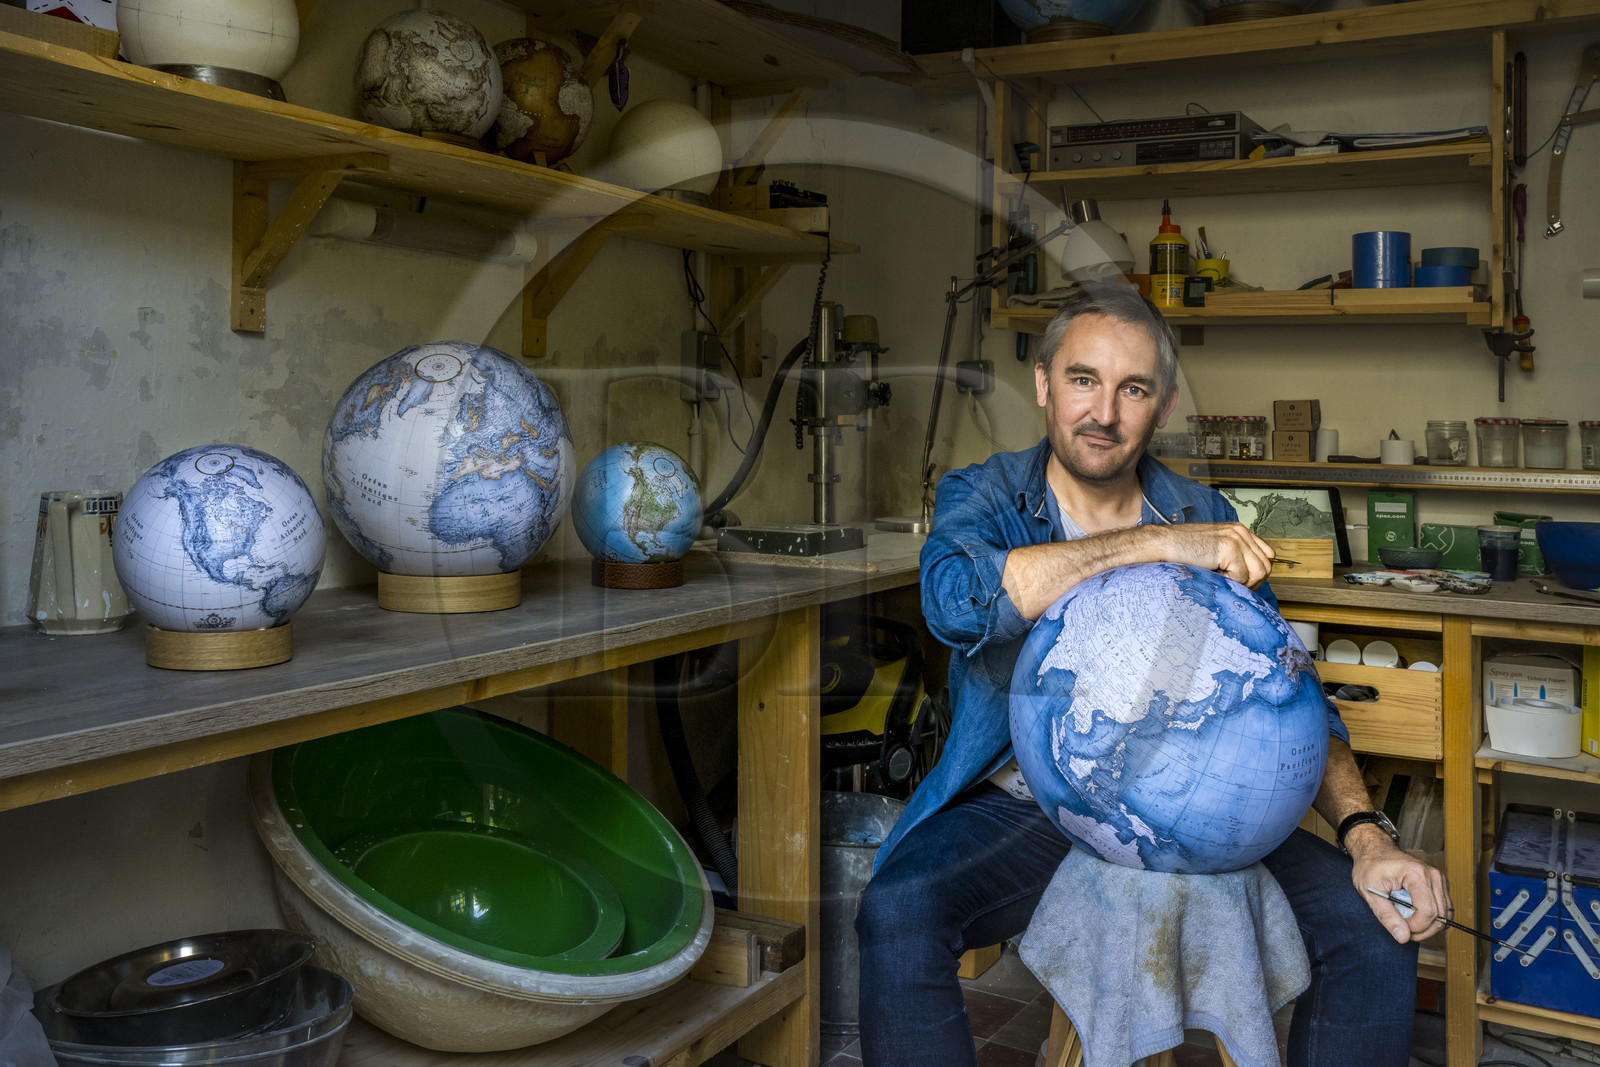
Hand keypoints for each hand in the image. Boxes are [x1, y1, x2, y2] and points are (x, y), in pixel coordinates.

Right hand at [1159, 523, 1275, 588]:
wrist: (1162, 545)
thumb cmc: (1183, 552)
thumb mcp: (1215, 551)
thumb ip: (1236, 557)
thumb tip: (1253, 578)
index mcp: (1239, 531)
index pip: (1266, 555)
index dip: (1256, 573)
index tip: (1241, 581)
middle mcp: (1241, 532)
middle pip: (1266, 566)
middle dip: (1251, 582)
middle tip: (1231, 585)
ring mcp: (1236, 538)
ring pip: (1258, 573)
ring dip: (1240, 582)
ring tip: (1221, 578)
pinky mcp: (1229, 548)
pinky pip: (1242, 576)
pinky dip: (1228, 581)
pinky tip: (1213, 573)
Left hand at [1347, 825, 1450, 942]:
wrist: (1375, 851)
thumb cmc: (1370, 867)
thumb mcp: (1369, 891)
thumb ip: (1386, 915)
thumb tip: (1402, 937)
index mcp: (1417, 874)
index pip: (1428, 912)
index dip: (1415, 927)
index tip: (1399, 926)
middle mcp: (1433, 876)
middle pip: (1440, 917)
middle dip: (1422, 930)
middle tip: (1402, 928)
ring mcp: (1439, 880)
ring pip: (1445, 916)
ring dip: (1428, 926)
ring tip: (1407, 921)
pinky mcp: (1440, 885)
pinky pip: (1444, 910)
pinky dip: (1432, 918)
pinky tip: (1414, 915)